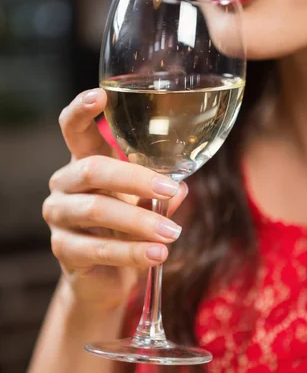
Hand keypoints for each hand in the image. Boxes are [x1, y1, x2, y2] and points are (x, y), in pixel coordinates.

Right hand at [43, 88, 187, 309]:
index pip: (73, 129)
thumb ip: (159, 193)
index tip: (101, 94)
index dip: (81, 110)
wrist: (107, 278)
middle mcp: (65, 184)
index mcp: (84, 163)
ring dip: (139, 221)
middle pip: (92, 169)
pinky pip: (97, 249)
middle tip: (169, 189)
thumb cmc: (126, 230)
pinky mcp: (63, 250)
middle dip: (134, 178)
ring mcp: (59, 217)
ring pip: (96, 210)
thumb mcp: (144, 205)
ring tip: (172, 233)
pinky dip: (131, 252)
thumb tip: (181, 186)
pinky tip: (156, 255)